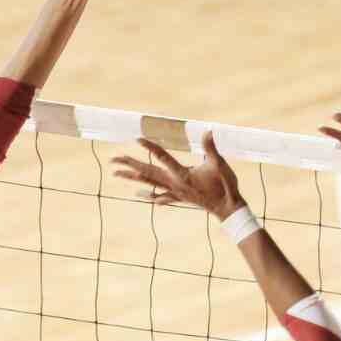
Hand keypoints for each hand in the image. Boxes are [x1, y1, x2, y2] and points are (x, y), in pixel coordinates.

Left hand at [111, 132, 244, 219]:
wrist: (227, 209)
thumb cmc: (225, 186)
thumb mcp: (220, 164)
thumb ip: (211, 148)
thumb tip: (208, 131)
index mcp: (183, 174)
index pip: (163, 157)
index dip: (150, 146)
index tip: (137, 138)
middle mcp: (175, 184)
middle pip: (148, 172)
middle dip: (130, 164)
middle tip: (113, 158)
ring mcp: (175, 192)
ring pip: (149, 183)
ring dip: (132, 177)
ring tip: (116, 173)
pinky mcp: (179, 198)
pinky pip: (159, 196)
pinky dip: (148, 194)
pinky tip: (138, 193)